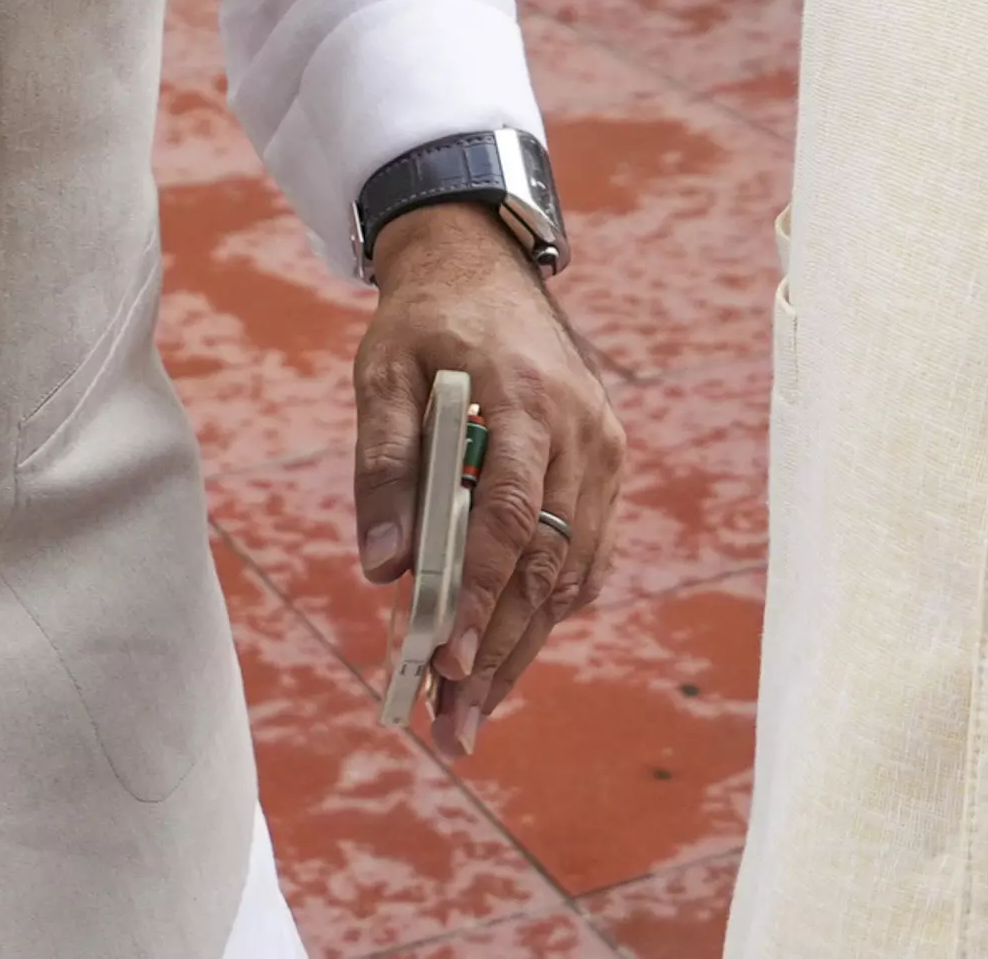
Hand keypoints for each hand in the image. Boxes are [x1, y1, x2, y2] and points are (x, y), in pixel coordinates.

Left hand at [350, 202, 621, 757]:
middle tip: (451, 725)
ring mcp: (602, 447)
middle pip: (544, 560)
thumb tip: (382, 565)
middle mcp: (578, 428)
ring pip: (570, 569)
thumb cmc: (424, 323)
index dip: (479, 592)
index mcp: (523, 397)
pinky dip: (550, 608)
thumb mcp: (382, 373)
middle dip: (497, 649)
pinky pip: (586, 552)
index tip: (445, 658)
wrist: (482, 262)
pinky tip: (510, 652)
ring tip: (470, 711)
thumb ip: (383, 464)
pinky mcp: (606, 461)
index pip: (508, 512)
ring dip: (522, 645)